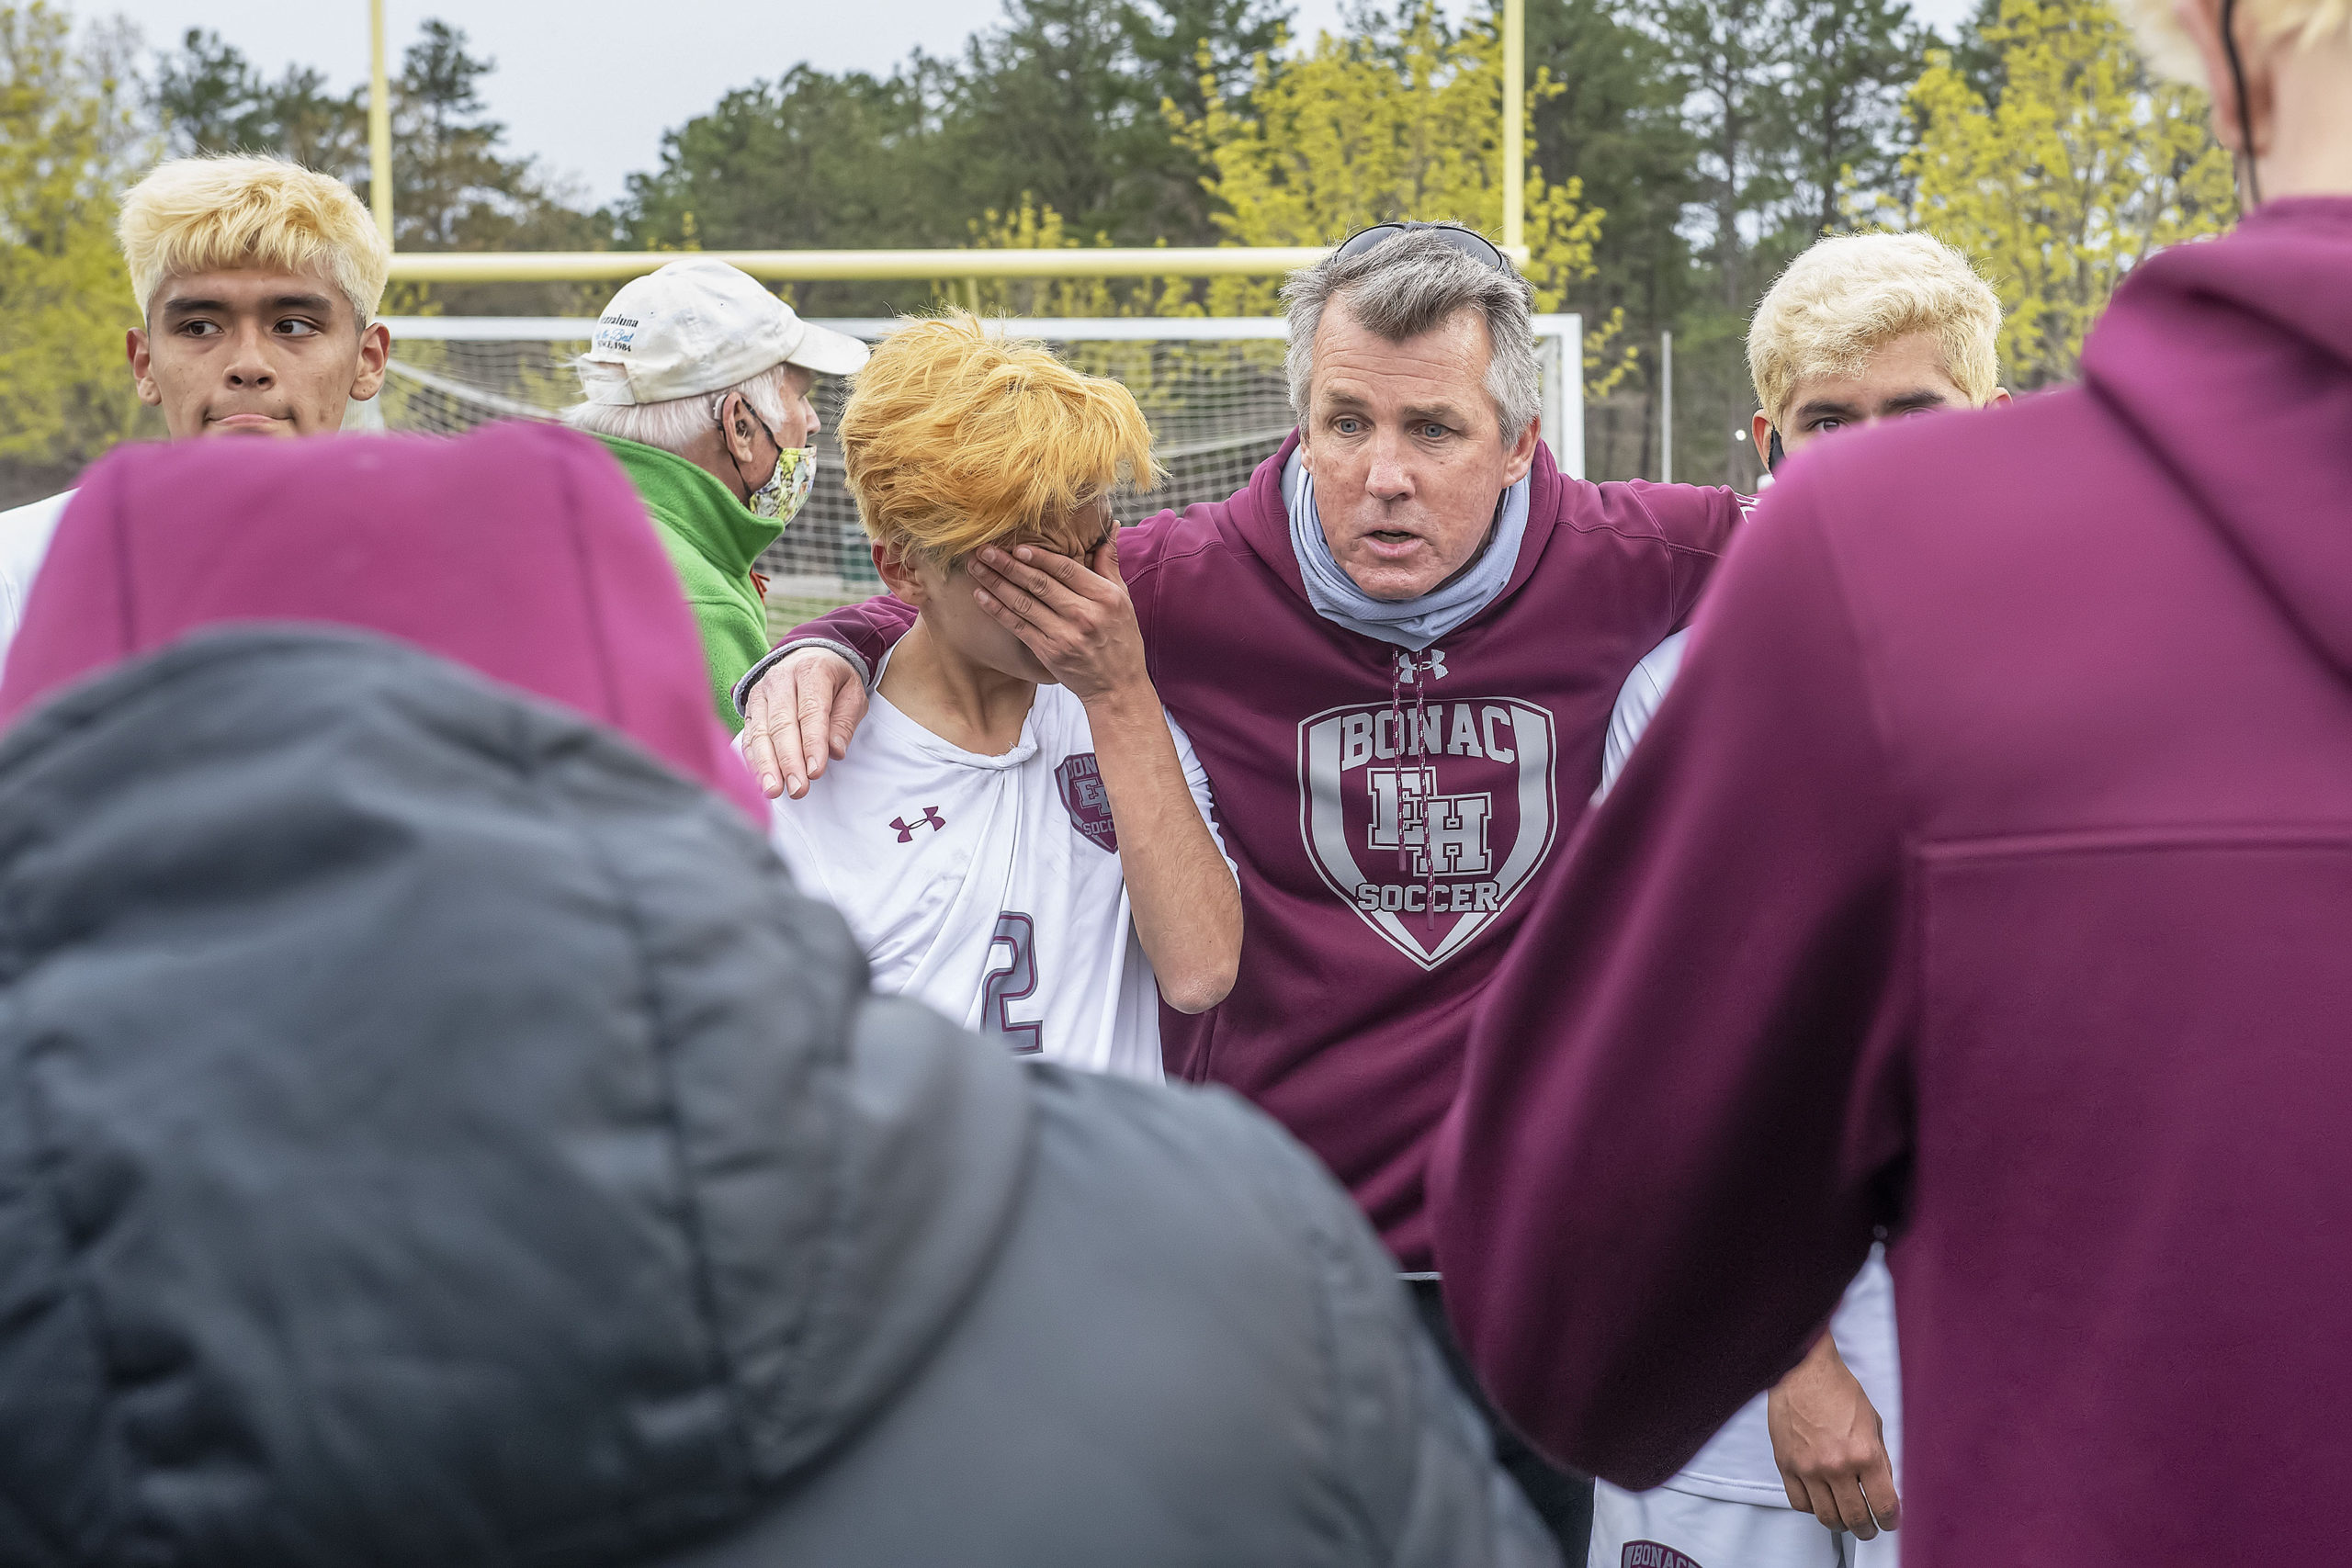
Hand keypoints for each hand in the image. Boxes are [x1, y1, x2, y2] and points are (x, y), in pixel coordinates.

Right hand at [741, 647, 868, 799]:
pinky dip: (753, 760)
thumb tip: (835, 751)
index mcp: (811, 670)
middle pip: (782, 723)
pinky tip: (760, 781)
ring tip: (773, 790)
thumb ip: (845, 721)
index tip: (815, 771)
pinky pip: (749, 736)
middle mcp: (780, 679)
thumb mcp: (853, 693)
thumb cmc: (834, 679)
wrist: (808, 656)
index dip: (812, 743)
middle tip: (797, 789)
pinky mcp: (750, 707)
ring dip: (766, 765)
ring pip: (760, 731)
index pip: (810, 711)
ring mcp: (761, 692)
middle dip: (789, 760)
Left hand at [965, 535, 1147, 706]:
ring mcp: (1064, 635)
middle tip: (984, 549)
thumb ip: (1109, 564)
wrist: (1117, 687)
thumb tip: (1110, 527)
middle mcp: (1084, 614)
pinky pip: (1017, 626)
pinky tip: (980, 596)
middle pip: (1039, 583)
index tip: (1017, 546)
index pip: (1066, 569)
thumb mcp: (1123, 599)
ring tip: (976, 567)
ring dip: (996, 583)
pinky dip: (997, 609)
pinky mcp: (1048, 652)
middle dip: (1008, 564)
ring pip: (1023, 603)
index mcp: (1104, 597)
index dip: (1039, 556)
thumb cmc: (1121, 640)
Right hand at [1767, 1334, 1899, 1538]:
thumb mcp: (1873, 1423)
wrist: (1802, 1372)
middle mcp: (1836, 1465)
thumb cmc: (1837, 1390)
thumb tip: (1884, 1487)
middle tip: (1869, 1528)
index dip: (1891, 1521)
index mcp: (1864, 1453)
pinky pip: (1800, 1503)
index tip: (1890, 1522)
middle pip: (1855, 1518)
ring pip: (1827, 1517)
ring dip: (1841, 1524)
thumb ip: (1880, 1458)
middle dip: (1867, 1529)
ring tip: (1846, 1520)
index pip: (1884, 1505)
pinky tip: (1820, 1501)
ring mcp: (1808, 1468)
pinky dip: (1813, 1508)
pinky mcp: (1786, 1465)